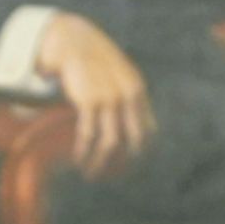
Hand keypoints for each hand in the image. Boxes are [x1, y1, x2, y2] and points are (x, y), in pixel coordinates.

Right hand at [36, 12, 155, 178]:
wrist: (76, 45)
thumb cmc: (97, 65)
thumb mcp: (120, 78)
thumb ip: (129, 99)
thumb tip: (136, 126)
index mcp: (138, 92)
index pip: (148, 131)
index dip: (141, 153)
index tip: (129, 169)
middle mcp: (128, 97)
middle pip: (133, 140)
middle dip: (123, 164)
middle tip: (111, 178)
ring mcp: (109, 99)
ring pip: (109, 142)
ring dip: (100, 163)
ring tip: (90, 175)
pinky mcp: (89, 101)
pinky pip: (87, 134)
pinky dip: (82, 150)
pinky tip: (77, 159)